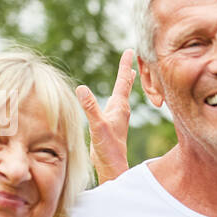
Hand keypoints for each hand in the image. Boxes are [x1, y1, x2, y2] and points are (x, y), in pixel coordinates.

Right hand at [78, 48, 135, 183]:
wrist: (112, 166)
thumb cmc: (108, 148)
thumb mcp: (97, 126)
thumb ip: (90, 108)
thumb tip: (82, 88)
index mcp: (119, 107)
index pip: (123, 81)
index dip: (125, 65)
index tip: (130, 49)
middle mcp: (121, 110)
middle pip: (126, 85)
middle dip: (129, 70)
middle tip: (134, 56)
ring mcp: (117, 116)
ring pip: (123, 94)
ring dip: (126, 82)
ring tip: (131, 73)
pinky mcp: (112, 124)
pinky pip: (117, 104)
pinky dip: (118, 95)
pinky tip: (117, 98)